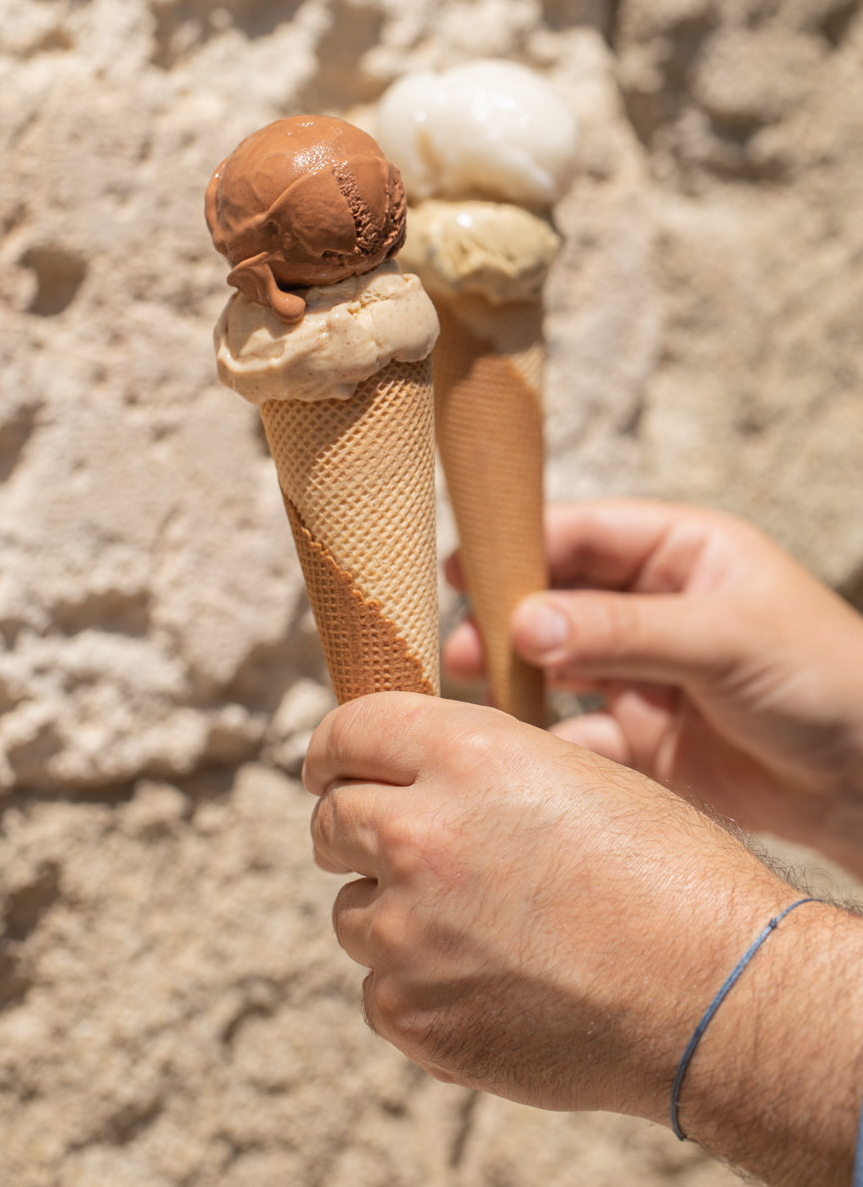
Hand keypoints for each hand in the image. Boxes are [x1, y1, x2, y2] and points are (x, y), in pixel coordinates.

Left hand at [303, 692, 790, 1119]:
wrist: (715, 993)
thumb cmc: (665, 871)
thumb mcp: (572, 771)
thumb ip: (476, 765)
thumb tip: (413, 771)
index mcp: (463, 756)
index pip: (346, 733)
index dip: (335, 750)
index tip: (332, 767)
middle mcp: (420, 835)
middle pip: (330, 818)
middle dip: (353, 826)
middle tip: (394, 846)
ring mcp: (409, 932)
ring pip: (351, 910)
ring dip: (390, 911)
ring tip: (474, 926)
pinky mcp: (414, 1015)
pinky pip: (379, 989)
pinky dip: (415, 986)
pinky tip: (486, 982)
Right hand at [444, 500, 862, 871]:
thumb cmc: (821, 677)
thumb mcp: (722, 638)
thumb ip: (621, 632)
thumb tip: (525, 623)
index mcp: (678, 552)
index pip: (583, 533)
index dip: (520, 546)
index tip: (463, 572)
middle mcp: (653, 605)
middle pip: (559, 598)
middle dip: (509, 617)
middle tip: (461, 647)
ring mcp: (644, 671)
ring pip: (561, 664)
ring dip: (519, 676)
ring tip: (476, 691)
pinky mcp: (645, 737)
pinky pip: (581, 731)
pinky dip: (551, 740)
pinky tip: (526, 750)